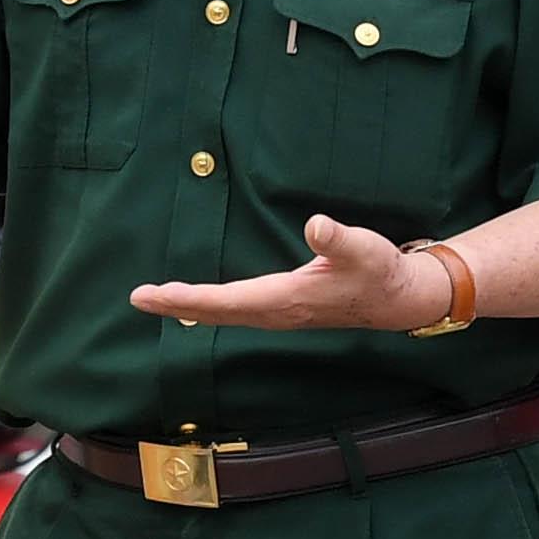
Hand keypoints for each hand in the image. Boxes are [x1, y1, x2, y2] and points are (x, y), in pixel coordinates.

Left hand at [130, 216, 440, 331]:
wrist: (399, 299)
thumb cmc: (381, 272)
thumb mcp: (365, 249)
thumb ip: (339, 238)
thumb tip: (315, 224)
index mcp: (287, 300)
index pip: (226, 301)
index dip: (188, 297)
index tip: (154, 295)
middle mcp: (277, 312)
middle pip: (216, 312)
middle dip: (177, 304)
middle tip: (139, 297)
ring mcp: (279, 314)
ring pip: (224, 313)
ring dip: (190, 306)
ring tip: (157, 298)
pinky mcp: (284, 308)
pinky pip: (236, 310)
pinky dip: (210, 305)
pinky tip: (197, 301)